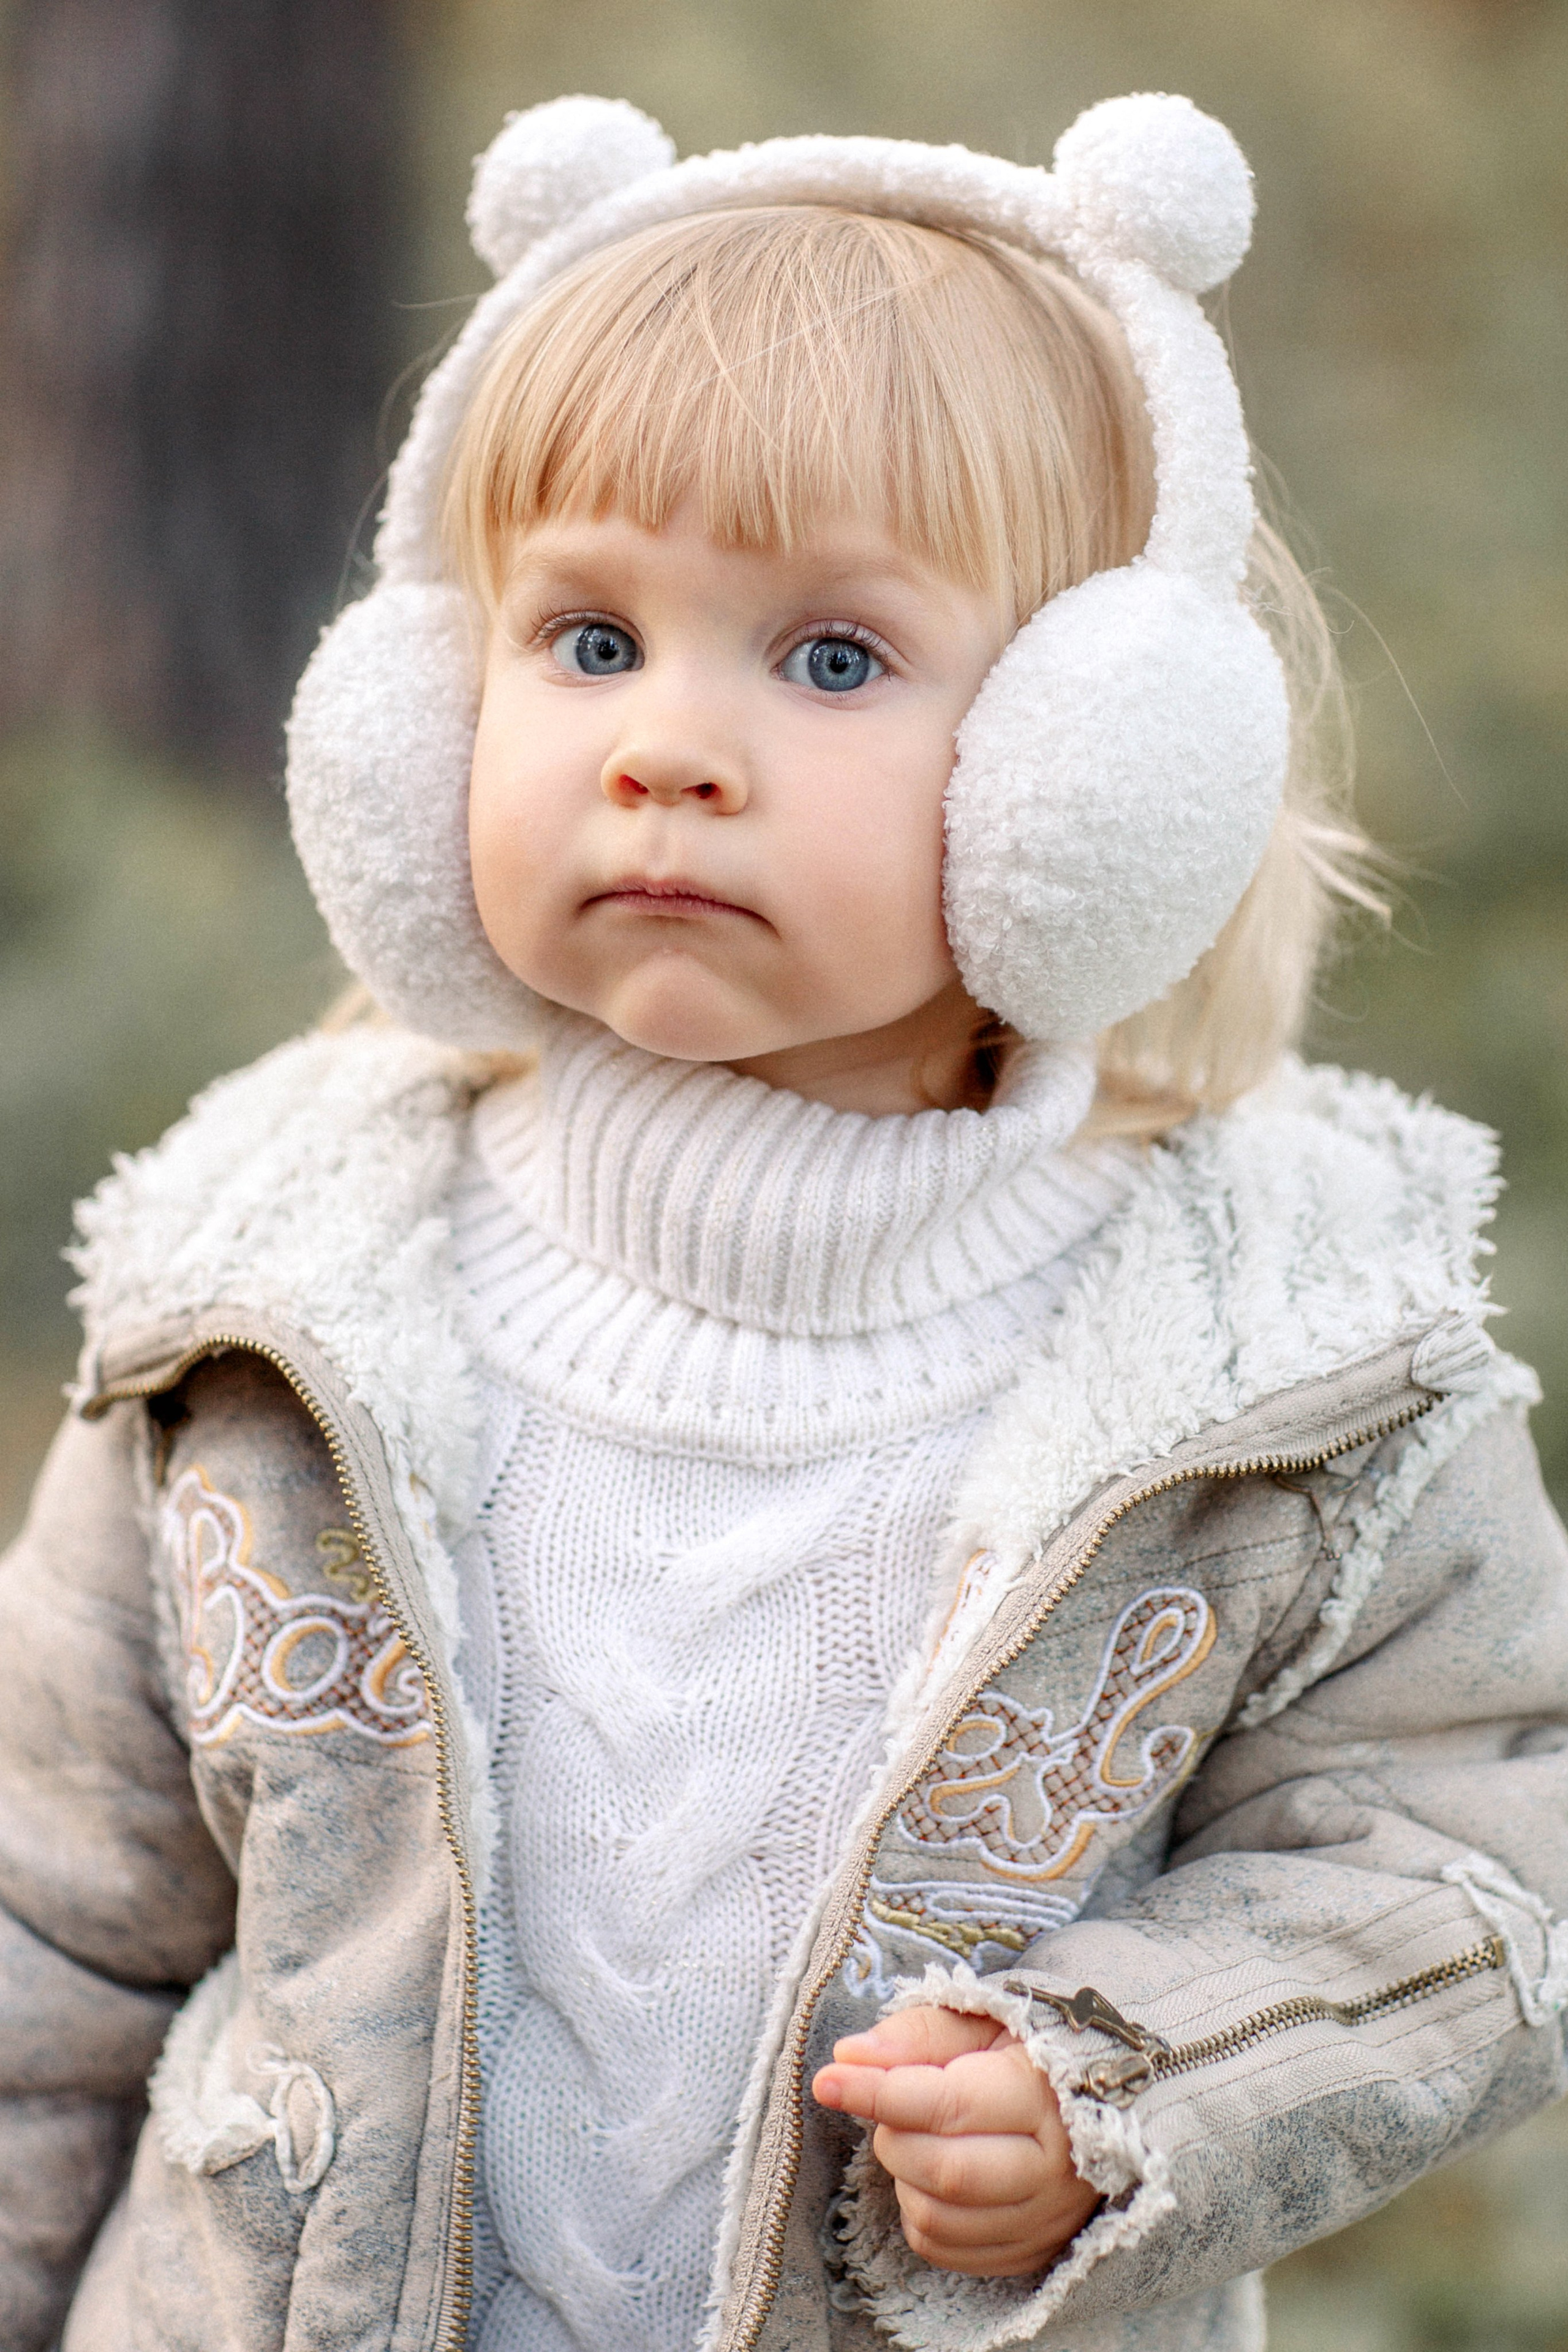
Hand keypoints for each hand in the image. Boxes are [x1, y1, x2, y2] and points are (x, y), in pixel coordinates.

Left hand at [812, 2004, 1100, 2278]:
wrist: (1096, 2101)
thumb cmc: (1029, 2051)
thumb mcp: (982, 2021)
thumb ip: (918, 2034)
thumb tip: (849, 2057)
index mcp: (1046, 2096)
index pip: (948, 2104)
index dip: (879, 2092)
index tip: (828, 2080)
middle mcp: (1055, 2168)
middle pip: (943, 2171)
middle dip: (894, 2135)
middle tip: (893, 2105)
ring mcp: (1045, 2219)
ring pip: (937, 2218)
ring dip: (904, 2175)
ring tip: (920, 2135)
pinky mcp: (1031, 2252)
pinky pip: (944, 2250)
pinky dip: (919, 2212)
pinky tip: (932, 2175)